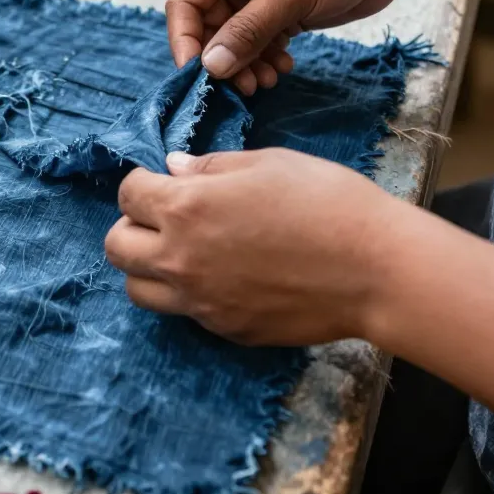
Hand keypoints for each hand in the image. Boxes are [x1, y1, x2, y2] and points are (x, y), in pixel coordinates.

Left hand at [104, 148, 407, 345]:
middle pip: (116, 247)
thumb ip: (210, 167)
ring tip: (183, 251)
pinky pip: (184, 313)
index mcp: (186, 208)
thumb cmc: (327, 202)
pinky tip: (223, 276)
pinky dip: (189, 294)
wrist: (378, 269)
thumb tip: (175, 168)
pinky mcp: (225, 329)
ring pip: (137, 290)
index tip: (164, 181)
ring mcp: (200, 301)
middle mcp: (180, 258)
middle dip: (131, 226)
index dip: (142, 183)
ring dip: (148, 267)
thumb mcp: (267, 163)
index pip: (127, 194)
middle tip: (164, 217)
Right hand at [165, 0, 411, 94]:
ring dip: (245, 64)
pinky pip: (256, 42)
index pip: (186, 2)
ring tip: (266, 81)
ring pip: (232, 40)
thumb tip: (210, 67)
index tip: (197, 75)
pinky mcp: (276, 10)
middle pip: (208, 26)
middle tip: (242, 86)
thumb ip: (247, 32)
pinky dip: (264, 58)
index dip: (185, 40)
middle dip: (223, 58)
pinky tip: (282, 68)